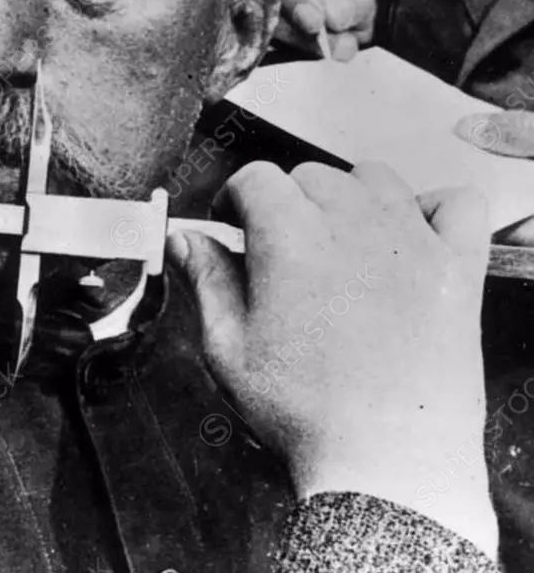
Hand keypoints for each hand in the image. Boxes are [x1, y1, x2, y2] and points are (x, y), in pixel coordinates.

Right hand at [168, 161, 497, 557]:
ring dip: (350, 197)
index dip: (236, 198)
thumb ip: (206, 280)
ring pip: (375, 179)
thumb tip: (184, 240)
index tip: (233, 222)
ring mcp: (411, 242)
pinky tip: (409, 236)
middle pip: (312, 175)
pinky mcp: (455, 269)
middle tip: (281, 247)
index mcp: (290, 237)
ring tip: (339, 239)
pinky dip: (433, 208)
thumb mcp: (229, 348)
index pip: (256, 178)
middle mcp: (352, 224)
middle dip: (287, 201)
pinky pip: (456, 204)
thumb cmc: (305, 413)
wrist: (385, 465)